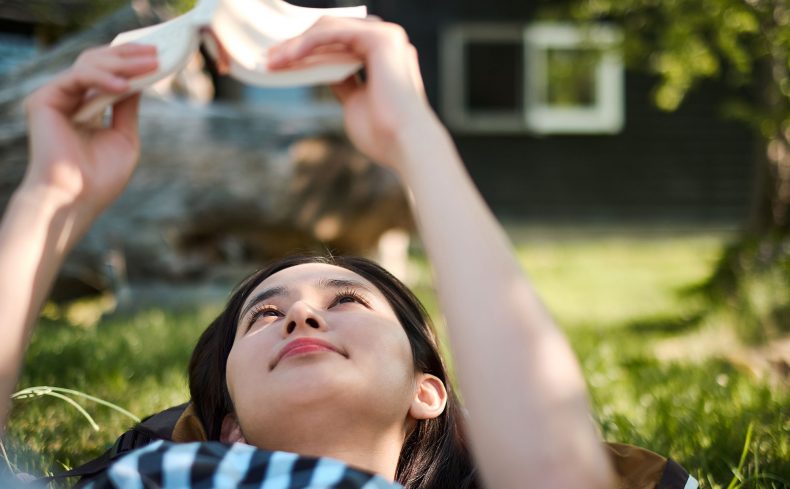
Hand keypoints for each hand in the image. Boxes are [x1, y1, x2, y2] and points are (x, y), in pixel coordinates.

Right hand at [22, 44, 157, 217]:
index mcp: (87, 108)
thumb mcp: (124, 137)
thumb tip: (139, 80)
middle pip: (99, 62)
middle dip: (129, 55)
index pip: (108, 73)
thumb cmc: (100, 178)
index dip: (131, 61)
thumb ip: (128, 108)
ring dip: (123, 62)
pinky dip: (103, 78)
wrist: (76, 199)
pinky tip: (125, 85)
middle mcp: (70, 99)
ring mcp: (56, 98)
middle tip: (157, 52)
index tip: (158, 54)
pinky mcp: (44, 100)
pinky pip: (77, 77)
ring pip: (89, 64)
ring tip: (150, 64)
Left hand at [267, 16, 438, 170]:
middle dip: (298, 44)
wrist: (406, 145)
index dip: (309, 51)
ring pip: (330, 29)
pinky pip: (334, 32)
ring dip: (298, 44)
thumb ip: (342, 83)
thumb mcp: (354, 103)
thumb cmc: (384, 135)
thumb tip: (322, 73)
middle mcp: (387, 42)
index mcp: (383, 57)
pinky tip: (290, 56)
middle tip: (270, 58)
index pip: (339, 44)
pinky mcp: (380, 38)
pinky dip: (308, 43)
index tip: (281, 63)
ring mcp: (386, 37)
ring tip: (274, 59)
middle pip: (332, 33)